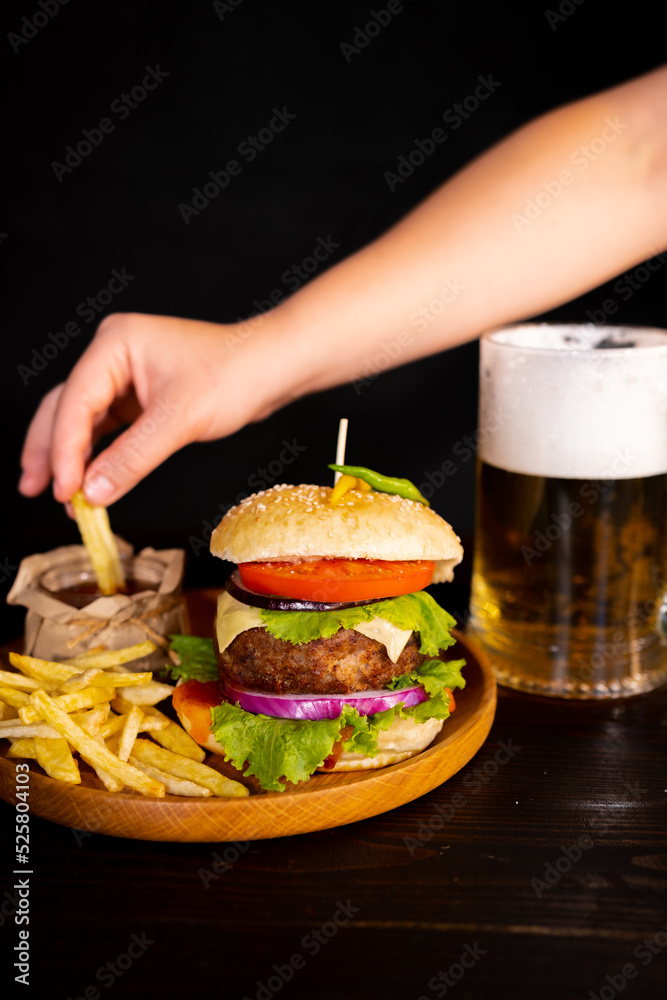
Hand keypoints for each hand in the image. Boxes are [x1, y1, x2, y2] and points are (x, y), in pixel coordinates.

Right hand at [19, 311, 281, 504]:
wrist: (273, 368)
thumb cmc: (235, 375)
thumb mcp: (180, 420)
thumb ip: (131, 458)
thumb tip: (91, 494)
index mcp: (115, 344)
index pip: (75, 401)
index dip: (64, 449)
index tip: (63, 490)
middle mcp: (112, 355)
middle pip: (65, 407)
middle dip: (50, 451)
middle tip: (36, 490)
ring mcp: (124, 376)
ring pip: (82, 420)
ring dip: (68, 456)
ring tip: (53, 493)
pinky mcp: (138, 397)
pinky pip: (106, 429)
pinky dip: (95, 455)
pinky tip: (84, 481)